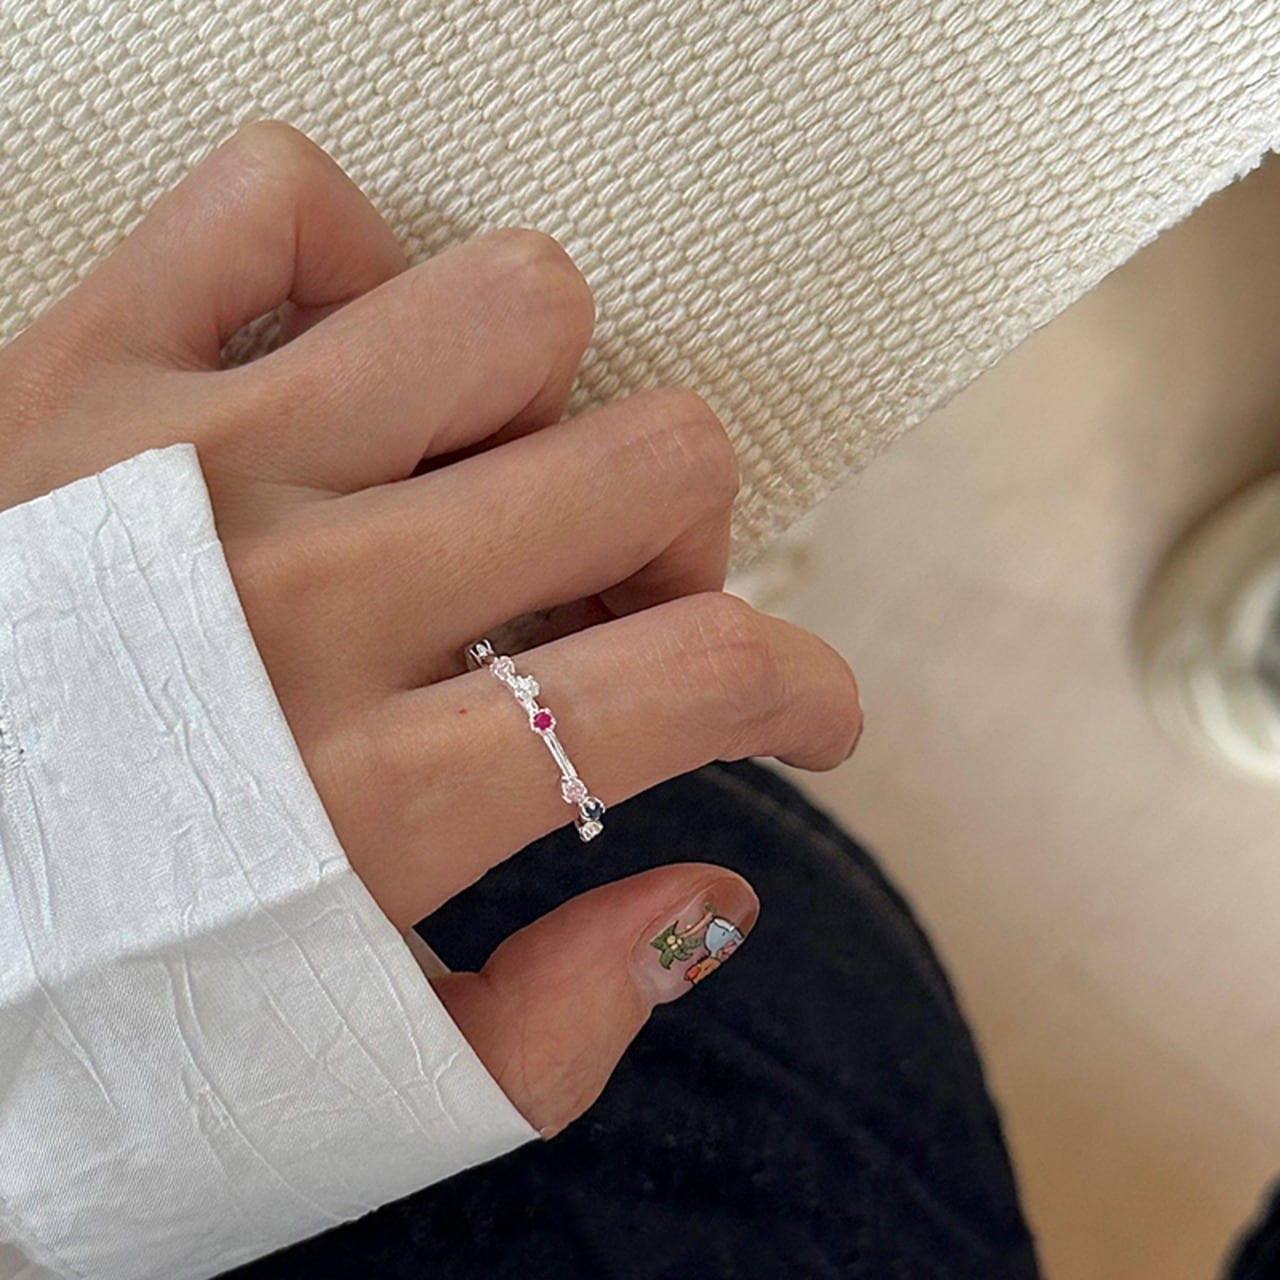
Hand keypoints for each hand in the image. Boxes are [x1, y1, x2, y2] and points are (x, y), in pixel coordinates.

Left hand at [0, 120, 861, 1137]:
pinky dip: (348, 268)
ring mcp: (181, 463)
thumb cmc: (87, 1047)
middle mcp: (297, 609)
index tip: (806, 710)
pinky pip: (274, 200)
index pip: (705, 676)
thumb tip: (714, 895)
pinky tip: (336, 380)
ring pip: (511, 301)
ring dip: (551, 404)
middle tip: (628, 610)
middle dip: (691, 545)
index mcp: (377, 803)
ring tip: (487, 490)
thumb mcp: (356, 1102)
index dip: (807, 689)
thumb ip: (564, 1024)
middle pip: (651, 460)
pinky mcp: (64, 369)